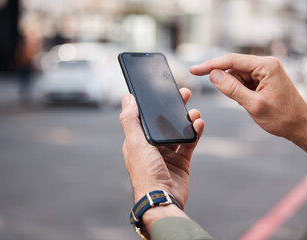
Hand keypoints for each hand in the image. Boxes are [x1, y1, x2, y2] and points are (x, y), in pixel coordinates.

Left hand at [119, 88, 203, 229]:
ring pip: (178, 131)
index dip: (153, 104)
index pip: (145, 117)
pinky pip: (189, 143)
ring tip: (194, 112)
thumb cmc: (145, 172)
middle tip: (184, 94)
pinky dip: (195, 132)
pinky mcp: (181, 161)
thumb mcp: (135, 143)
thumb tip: (127, 98)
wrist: (163, 198)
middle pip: (163, 122)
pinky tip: (199, 124)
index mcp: (137, 141)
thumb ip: (130, 120)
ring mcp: (167, 154)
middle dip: (173, 108)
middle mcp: (151, 147)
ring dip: (186, 119)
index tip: (162, 90)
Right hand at [190, 53, 306, 150]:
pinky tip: (249, 101)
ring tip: (249, 103)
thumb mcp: (254, 105)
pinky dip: (239, 91)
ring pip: (236, 76)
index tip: (194, 70)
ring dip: (234, 89)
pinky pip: (242, 82)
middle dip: (227, 83)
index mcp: (266, 66)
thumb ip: (232, 89)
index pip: (231, 60)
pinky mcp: (262, 80)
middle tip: (237, 100)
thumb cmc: (283, 117)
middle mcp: (265, 65)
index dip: (210, 65)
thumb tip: (213, 76)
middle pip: (233, 68)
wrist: (300, 125)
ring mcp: (264, 72)